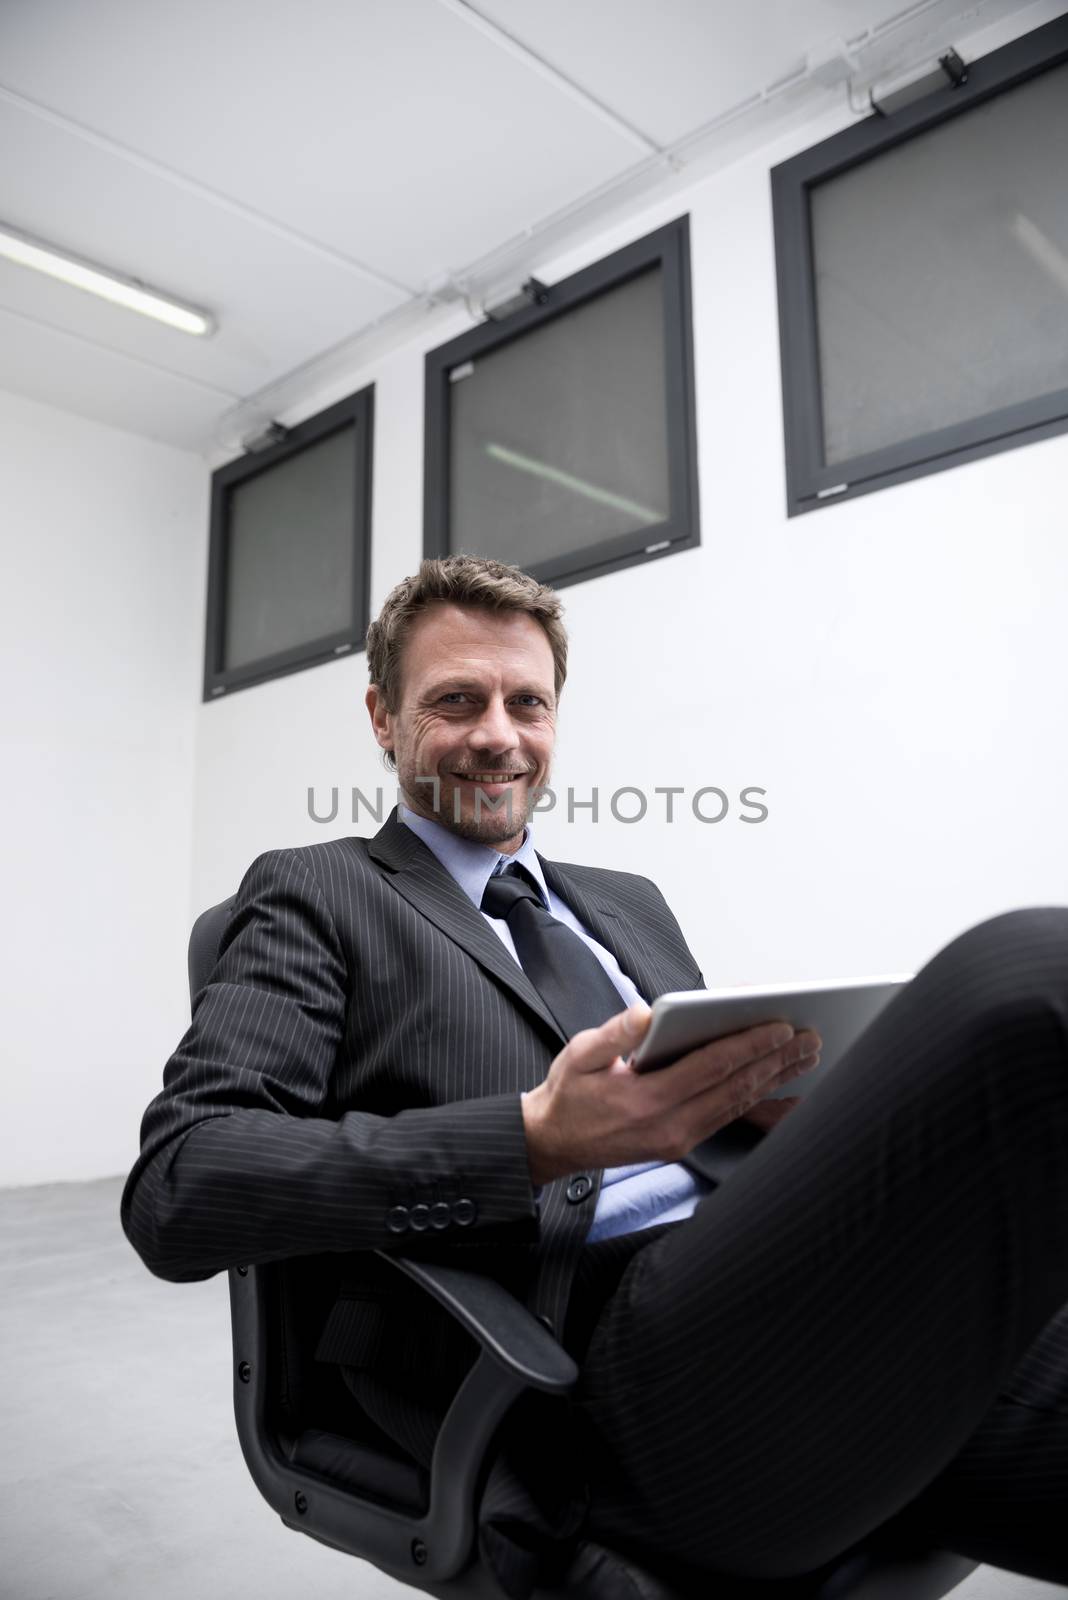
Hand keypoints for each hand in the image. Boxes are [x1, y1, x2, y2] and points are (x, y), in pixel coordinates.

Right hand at [521, 1002, 820, 1185]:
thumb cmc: (568, 1093)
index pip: (710, 1066)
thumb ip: (615, 1034)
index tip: (780, 1026)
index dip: (748, 1044)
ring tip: (805, 1058)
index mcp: (646, 1098)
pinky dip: (759, 1104)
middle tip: (810, 1038)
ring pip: (737, 1105)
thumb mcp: (579, 1055)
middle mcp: (670, 1124)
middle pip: (735, 1088)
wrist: (552, 1142)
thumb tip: (647, 1012)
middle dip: (776, 1061)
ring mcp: (678, 1138)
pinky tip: (783, 1095)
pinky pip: (728, 1120)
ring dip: (774, 1080)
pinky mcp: (681, 1144)